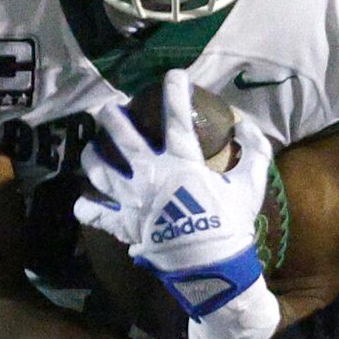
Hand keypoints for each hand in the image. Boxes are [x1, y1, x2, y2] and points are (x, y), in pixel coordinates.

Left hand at [75, 70, 274, 319]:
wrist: (211, 263)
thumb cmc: (232, 223)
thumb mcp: (251, 183)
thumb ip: (255, 150)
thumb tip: (245, 125)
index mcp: (182, 162)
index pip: (177, 118)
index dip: (175, 92)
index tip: (172, 75)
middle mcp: (151, 174)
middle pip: (123, 138)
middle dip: (111, 118)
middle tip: (107, 110)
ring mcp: (134, 199)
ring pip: (100, 171)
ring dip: (92, 157)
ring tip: (90, 150)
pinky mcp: (125, 224)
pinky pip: (97, 214)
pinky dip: (87, 209)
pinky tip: (83, 203)